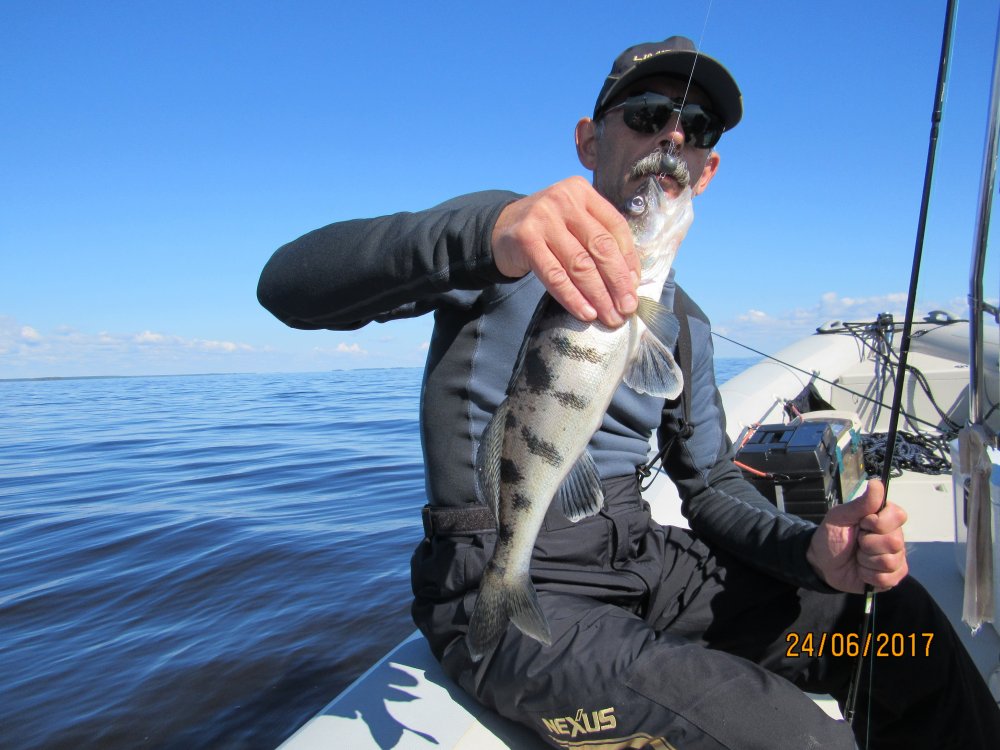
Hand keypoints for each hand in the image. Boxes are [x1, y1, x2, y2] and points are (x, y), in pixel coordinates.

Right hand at [491, 176, 639, 327]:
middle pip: (600, 247)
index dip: (629, 260)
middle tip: (627, 308)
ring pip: (580, 264)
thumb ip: (598, 239)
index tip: (634, 287)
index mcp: (582, 191)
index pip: (615, 227)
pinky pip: (555, 276)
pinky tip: (586, 312)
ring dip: (598, 295)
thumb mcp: (573, 221)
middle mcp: (564, 200)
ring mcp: (543, 218)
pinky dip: (573, 298)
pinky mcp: (526, 239)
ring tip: (609, 316)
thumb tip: (629, 281)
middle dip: (617, 282)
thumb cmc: (547, 229)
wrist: (500, 228)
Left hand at [806, 480, 908, 593]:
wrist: (822, 564)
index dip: (877, 522)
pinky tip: (862, 570)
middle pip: (894, 542)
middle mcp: (895, 536)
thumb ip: (861, 503)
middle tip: (856, 542)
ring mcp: (896, 558)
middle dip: (867, 544)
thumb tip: (877, 482)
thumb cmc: (832, 536)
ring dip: (866, 561)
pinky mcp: (893, 577)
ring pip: (890, 561)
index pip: (898, 516)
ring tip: (857, 557)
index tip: (861, 523)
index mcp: (885, 518)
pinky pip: (888, 578)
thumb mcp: (840, 517)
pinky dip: (868, 575)